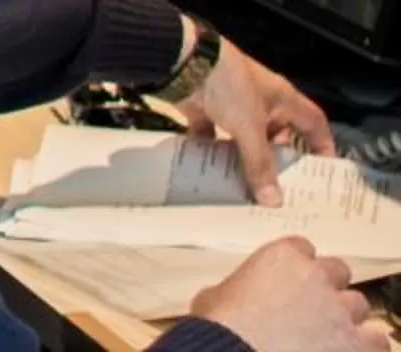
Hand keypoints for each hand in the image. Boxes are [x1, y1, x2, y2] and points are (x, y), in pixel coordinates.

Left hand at [183, 32, 338, 205]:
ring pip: (243, 137)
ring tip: (248, 189)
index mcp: (283, 99)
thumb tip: (273, 202)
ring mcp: (231, 103)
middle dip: (278, 160)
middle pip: (277, 134)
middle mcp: (261, 101)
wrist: (183, 62)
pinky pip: (212, 134)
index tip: (323, 172)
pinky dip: (213, 151)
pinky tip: (212, 174)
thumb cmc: (230, 87)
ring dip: (243, 159)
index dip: (322, 145)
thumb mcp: (250, 127)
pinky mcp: (205, 108)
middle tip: (280, 189)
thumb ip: (259, 164)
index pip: (313, 123)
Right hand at [187, 236, 387, 349]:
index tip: (290, 278)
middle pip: (338, 271)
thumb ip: (233, 289)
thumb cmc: (219, 328)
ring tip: (332, 332)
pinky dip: (365, 344)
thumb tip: (229, 297)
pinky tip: (348, 349)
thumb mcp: (212, 298)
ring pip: (359, 304)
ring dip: (346, 316)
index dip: (296, 265)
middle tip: (312, 305)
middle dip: (328, 286)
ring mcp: (340, 312)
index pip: (302, 247)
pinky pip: (377, 340)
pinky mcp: (357, 344)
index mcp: (280, 258)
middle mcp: (316, 278)